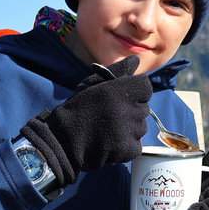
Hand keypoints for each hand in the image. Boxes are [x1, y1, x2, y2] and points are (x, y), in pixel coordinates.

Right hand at [20, 55, 151, 186]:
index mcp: (120, 90)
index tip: (122, 98)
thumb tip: (136, 60)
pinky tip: (111, 143)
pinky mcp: (129, 149)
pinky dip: (127, 145)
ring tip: (109, 130)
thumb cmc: (78, 109)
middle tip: (111, 116)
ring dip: (130, 128)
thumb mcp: (93, 84)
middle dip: (132, 111)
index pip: (146, 87)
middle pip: (144, 108)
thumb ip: (117, 71)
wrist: (63, 141)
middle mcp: (128, 109)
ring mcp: (131, 131)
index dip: (135, 92)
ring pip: (142, 127)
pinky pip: (137, 145)